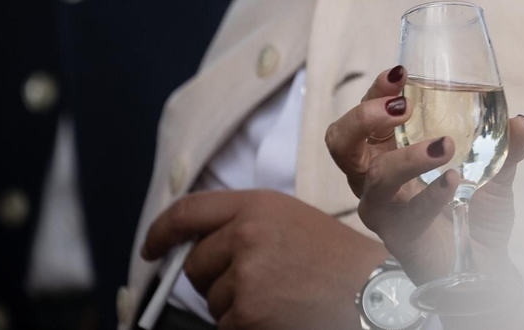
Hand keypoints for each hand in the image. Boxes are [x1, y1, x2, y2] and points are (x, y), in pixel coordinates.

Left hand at [142, 189, 388, 329]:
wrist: (372, 291)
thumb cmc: (336, 259)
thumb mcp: (291, 221)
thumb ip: (245, 226)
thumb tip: (196, 247)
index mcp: (256, 205)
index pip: (188, 211)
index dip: (161, 232)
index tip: (151, 249)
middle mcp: (245, 234)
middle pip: (194, 264)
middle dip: (213, 279)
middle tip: (253, 284)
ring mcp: (245, 275)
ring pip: (211, 300)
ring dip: (234, 306)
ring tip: (278, 298)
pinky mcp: (248, 312)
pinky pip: (227, 326)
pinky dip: (247, 327)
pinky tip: (279, 316)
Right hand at [325, 65, 523, 285]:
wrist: (484, 266)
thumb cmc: (475, 211)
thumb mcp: (496, 171)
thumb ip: (508, 146)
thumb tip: (521, 122)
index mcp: (389, 150)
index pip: (367, 113)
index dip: (376, 90)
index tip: (400, 72)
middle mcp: (376, 177)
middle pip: (342, 142)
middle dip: (364, 118)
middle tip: (401, 107)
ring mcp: (385, 209)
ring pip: (373, 178)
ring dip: (407, 157)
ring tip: (443, 145)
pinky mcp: (400, 237)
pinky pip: (407, 215)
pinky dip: (430, 196)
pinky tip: (454, 181)